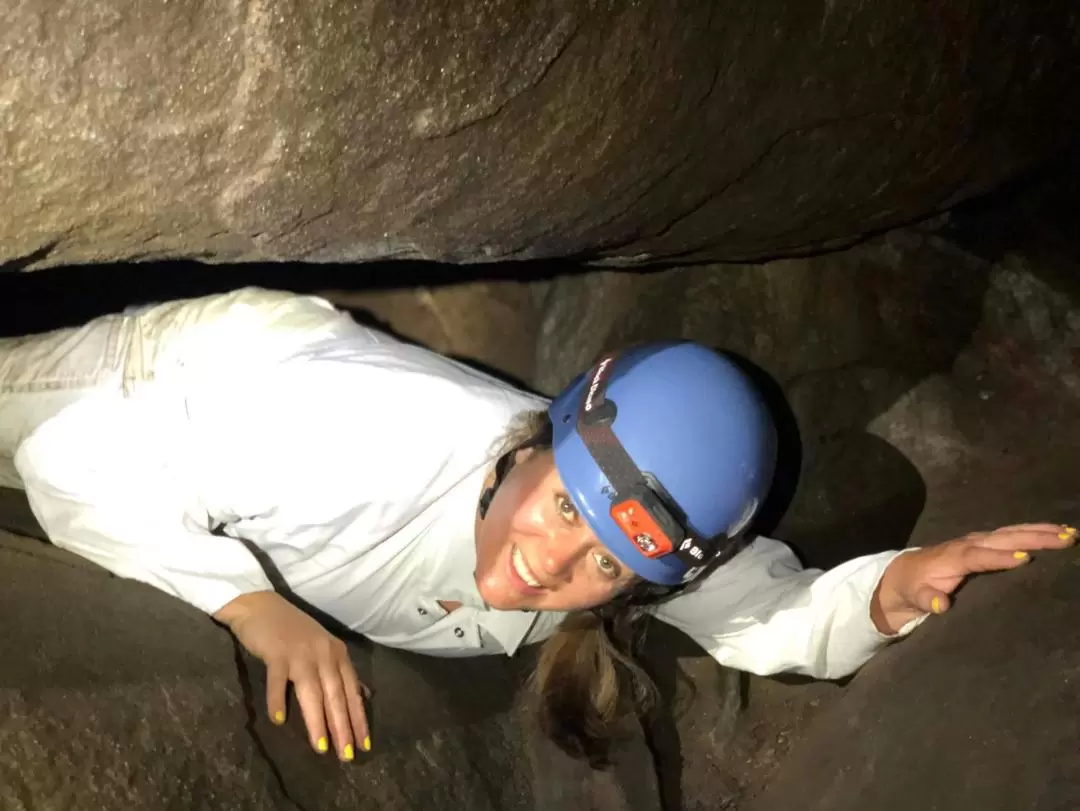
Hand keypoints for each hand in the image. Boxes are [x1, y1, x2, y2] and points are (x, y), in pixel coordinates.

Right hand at [214, 590, 369, 760]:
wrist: (261, 605)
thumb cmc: (292, 630)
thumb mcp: (323, 647)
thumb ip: (338, 670)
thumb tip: (361, 694)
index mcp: (337, 653)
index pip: (352, 690)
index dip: (358, 717)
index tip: (364, 744)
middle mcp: (323, 653)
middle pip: (336, 695)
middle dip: (342, 726)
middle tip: (346, 754)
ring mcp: (300, 653)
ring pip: (312, 692)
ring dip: (317, 721)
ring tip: (320, 747)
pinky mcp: (276, 653)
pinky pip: (278, 680)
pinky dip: (279, 700)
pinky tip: (279, 720)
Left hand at [871, 522, 1076, 633]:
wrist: (907, 572)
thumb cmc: (914, 587)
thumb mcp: (915, 596)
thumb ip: (926, 599)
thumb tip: (940, 604)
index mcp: (954, 558)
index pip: (978, 556)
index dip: (999, 558)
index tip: (1024, 559)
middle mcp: (970, 545)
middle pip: (1003, 539)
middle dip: (1033, 538)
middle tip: (1065, 539)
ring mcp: (980, 541)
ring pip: (1012, 533)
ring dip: (1040, 531)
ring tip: (1070, 533)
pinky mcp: (987, 543)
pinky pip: (1013, 535)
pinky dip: (1035, 532)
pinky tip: (1057, 532)